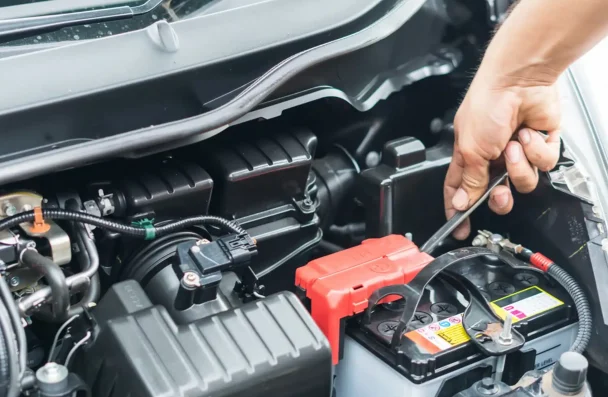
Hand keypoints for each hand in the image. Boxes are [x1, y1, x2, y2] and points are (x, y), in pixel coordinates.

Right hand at [444, 76, 560, 239]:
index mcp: (469, 156)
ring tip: (513, 146)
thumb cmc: (486, 105)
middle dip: (499, 197)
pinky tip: (527, 135)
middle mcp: (493, 157)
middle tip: (499, 192)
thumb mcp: (470, 149)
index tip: (461, 229)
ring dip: (518, 167)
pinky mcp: (541, 145)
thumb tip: (461, 202)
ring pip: (523, 183)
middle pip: (496, 194)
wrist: (519, 81)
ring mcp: (517, 152)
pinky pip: (543, 165)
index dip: (459, 210)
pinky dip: (535, 151)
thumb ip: (469, 181)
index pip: (460, 190)